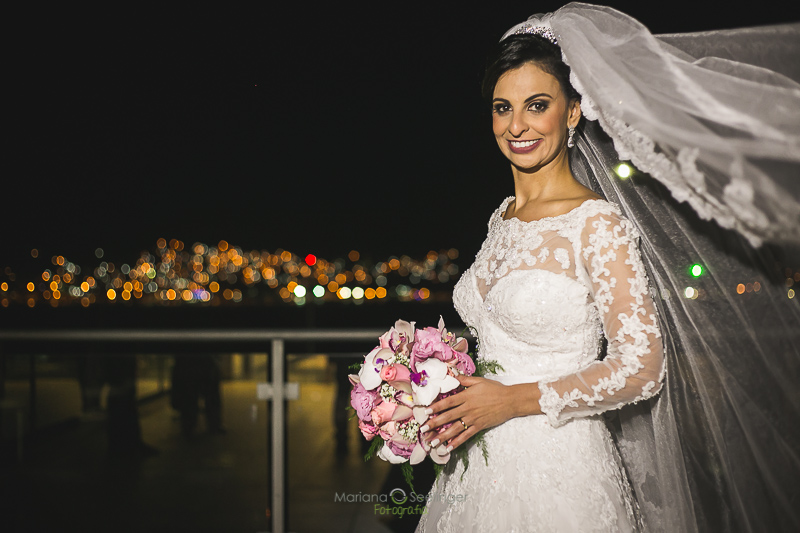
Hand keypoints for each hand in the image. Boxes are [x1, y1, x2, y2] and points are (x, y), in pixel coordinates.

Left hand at [420, 375, 540, 451]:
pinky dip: (457, 442)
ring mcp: (473, 419)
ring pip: (455, 428)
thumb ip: (464, 379)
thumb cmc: (494, 389)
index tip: (425, 411)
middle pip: (448, 417)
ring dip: (442, 436)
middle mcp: (467, 408)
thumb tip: (451, 374)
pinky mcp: (479, 426)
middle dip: (434, 424)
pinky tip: (449, 447)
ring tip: (432, 442)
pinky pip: (466, 436)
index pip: (448, 402)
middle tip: (422, 430)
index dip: (436, 407)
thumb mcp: (479, 381)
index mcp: (466, 396)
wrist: (510, 400)